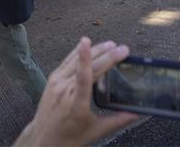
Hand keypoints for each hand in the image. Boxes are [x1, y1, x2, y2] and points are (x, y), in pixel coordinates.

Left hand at [14, 38, 137, 146]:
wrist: (43, 138)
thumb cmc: (70, 137)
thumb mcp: (95, 132)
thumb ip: (117, 121)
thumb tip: (136, 113)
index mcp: (76, 105)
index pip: (82, 78)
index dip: (85, 59)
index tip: (88, 43)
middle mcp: (64, 91)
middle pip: (86, 67)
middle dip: (106, 55)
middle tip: (123, 49)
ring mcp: (57, 83)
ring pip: (76, 60)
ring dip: (94, 50)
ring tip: (111, 44)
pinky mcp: (52, 79)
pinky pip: (68, 61)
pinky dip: (80, 53)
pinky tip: (90, 46)